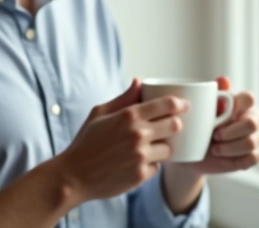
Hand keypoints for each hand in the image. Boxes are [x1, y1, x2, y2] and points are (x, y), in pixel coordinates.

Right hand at [56, 78, 189, 202]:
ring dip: (162, 148)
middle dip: (176, 125)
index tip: (185, 105)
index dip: (180, 103)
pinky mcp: (140, 175)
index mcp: (128, 115)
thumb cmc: (86, 143)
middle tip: (170, 127)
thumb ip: (123, 98)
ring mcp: (140, 156)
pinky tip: (135, 163)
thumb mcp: (99, 114)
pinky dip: (150, 165)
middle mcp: (138, 134)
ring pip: (169, 149)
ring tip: (148, 148)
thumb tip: (139, 82)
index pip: (167, 104)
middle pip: (175, 125)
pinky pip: (156, 167)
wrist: (73, 177)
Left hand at [166, 76, 258, 177]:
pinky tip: (222, 157)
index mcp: (244, 102)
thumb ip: (215, 96)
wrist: (194, 150)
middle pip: (251, 124)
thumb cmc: (202, 125)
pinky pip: (251, 158)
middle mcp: (255, 117)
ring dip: (229, 148)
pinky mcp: (258, 154)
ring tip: (214, 148)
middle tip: (214, 135)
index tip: (218, 115)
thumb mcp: (204, 110)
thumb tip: (223, 80)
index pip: (249, 98)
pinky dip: (234, 159)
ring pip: (250, 143)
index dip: (236, 107)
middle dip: (230, 132)